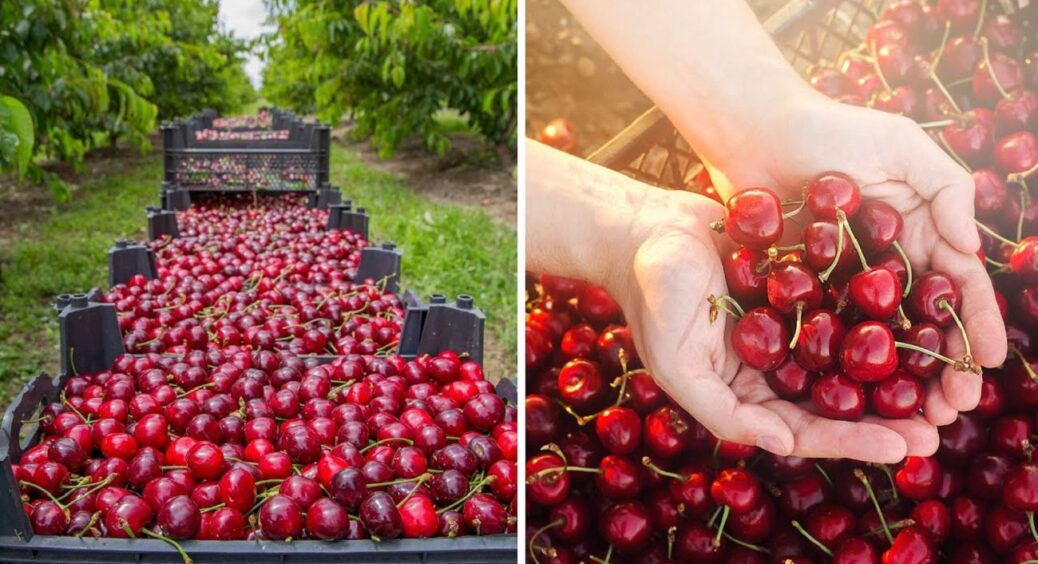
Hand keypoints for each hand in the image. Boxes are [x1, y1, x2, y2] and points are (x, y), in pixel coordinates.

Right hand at [613, 188, 938, 462]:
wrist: (646, 229)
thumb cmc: (652, 296)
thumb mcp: (674, 362)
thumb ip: (720, 410)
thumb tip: (782, 445)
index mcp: (743, 393)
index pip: (803, 430)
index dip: (851, 441)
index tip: (901, 445)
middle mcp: (771, 367)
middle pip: (836, 400)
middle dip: (886, 416)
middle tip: (938, 427)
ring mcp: (788, 325)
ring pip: (848, 356)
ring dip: (893, 370)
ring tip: (942, 379)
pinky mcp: (799, 285)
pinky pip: (843, 302)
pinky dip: (877, 312)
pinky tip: (919, 313)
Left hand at [704, 94, 1007, 425]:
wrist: (755, 132)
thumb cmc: (831, 130)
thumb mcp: (902, 146)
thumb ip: (946, 190)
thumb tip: (968, 251)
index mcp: (918, 235)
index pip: (957, 288)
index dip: (977, 325)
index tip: (992, 363)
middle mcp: (885, 267)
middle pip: (923, 326)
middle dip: (944, 368)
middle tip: (952, 409)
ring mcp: (842, 284)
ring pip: (878, 341)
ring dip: (898, 381)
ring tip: (913, 418)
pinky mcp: (799, 292)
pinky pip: (824, 334)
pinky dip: (840, 366)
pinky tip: (851, 399)